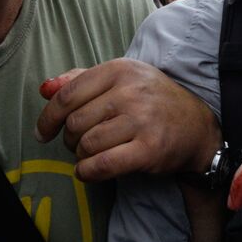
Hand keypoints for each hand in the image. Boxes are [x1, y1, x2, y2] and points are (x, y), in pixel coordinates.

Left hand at [35, 58, 220, 181]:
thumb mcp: (121, 80)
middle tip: (80, 144)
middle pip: (74, 122)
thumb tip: (44, 88)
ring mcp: (141, 120)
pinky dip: (87, 172)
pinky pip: (101, 165)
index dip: (48, 118)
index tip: (43, 133)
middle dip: (70, 139)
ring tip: (92, 155)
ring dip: (81, 157)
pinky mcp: (148, 149)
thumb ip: (81, 81)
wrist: (197, 127)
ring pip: (86, 145)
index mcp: (121, 69)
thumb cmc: (152, 102)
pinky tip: (90, 171)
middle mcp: (131, 91)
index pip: (67, 95)